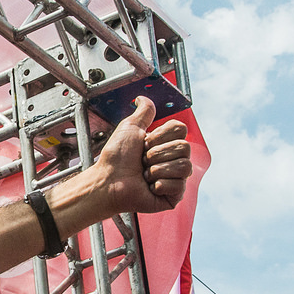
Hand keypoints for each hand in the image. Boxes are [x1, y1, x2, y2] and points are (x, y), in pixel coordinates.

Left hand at [85, 97, 189, 216]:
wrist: (109, 181)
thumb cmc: (116, 158)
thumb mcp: (130, 127)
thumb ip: (143, 111)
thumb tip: (143, 98)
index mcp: (165, 143)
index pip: (180, 129)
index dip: (160, 136)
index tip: (145, 143)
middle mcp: (173, 159)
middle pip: (184, 147)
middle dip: (157, 153)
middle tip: (143, 160)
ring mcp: (175, 178)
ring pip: (184, 166)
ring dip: (158, 169)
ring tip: (145, 174)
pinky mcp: (174, 195)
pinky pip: (180, 185)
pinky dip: (161, 185)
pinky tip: (150, 187)